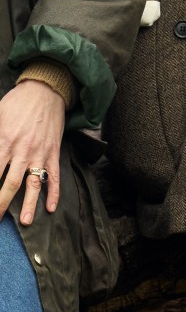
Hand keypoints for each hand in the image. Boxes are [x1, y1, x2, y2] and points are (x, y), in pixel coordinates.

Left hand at [0, 80, 64, 224]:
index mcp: (5, 141)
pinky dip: (54, 192)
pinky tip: (51, 207)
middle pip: (10, 185)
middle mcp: (22, 150)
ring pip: (33, 184)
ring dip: (29, 205)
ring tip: (25, 222)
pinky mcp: (53, 151)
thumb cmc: (18, 101)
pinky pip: (54, 175)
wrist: (46, 89)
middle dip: (1, 205)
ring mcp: (40, 152)